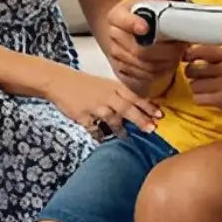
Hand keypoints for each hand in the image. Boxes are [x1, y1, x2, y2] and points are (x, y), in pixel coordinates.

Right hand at [44, 66, 161, 138]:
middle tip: (152, 129)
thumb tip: (137, 107)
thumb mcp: (105, 85)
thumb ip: (119, 95)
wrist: (61, 81)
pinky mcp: (83, 116)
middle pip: (127, 107)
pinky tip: (103, 139)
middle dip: (141, 119)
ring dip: (122, 129)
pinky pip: (94, 129)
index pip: (135, 96)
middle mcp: (107, 95)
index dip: (148, 105)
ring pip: (112, 119)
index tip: (160, 115)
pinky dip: (100, 135)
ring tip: (128, 137)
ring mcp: (95, 106)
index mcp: (114, 86)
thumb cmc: (84, 83)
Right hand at [105, 0, 188, 93]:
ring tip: (178, 50)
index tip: (146, 27)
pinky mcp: (126, 72)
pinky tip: (170, 60)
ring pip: (145, 65)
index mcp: (118, 15)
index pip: (121, 20)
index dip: (133, 24)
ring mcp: (118, 56)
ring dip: (167, 61)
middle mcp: (113, 36)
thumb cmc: (150, 9)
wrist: (135, 26)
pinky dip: (162, 70)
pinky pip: (147, 76)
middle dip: (166, 48)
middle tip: (182, 42)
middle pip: (139, 49)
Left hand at [182, 45, 221, 111]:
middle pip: (194, 70)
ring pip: (194, 85)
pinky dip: (199, 98)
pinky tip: (206, 96)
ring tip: (204, 87)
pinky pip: (198, 98)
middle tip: (195, 75)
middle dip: (190, 73)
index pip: (203, 51)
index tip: (186, 57)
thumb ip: (207, 54)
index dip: (191, 54)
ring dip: (195, 87)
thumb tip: (185, 51)